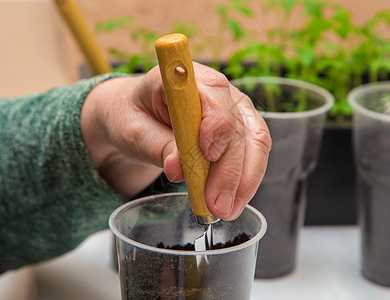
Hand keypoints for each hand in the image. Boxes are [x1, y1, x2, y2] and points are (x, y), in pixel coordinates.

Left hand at [81, 63, 270, 220]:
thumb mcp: (133, 130)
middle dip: (231, 171)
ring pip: (256, 143)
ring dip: (244, 181)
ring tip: (226, 210)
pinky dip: (245, 181)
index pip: (215, 97)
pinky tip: (233, 201)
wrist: (139, 115)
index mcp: (186, 78)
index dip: (217, 127)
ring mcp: (234, 109)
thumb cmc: (134, 116)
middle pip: (240, 127)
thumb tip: (179, 169)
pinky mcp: (241, 129)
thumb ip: (157, 146)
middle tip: (217, 206)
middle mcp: (218, 90)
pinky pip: (254, 154)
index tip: (208, 156)